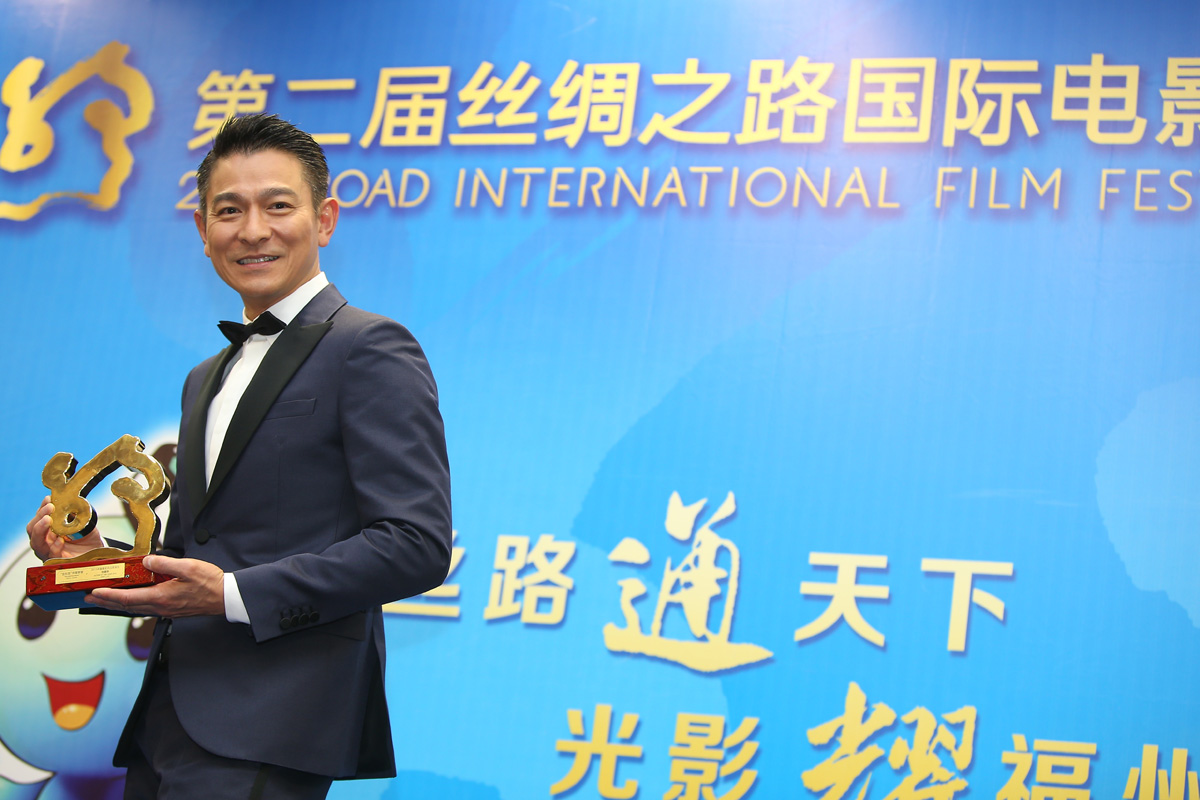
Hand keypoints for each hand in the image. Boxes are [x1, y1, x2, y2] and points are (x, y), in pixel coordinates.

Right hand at [26, 495, 104, 561]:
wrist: (96, 550)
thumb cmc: (85, 535)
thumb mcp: (81, 521)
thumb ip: (75, 512)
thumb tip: (71, 499)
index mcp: (47, 529)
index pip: (38, 519)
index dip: (42, 508)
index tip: (49, 499)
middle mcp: (44, 540)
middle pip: (33, 530)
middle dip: (39, 517)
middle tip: (50, 508)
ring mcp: (48, 552)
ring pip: (37, 543)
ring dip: (41, 529)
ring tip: (48, 519)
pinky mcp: (57, 561)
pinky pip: (51, 555)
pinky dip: (55, 547)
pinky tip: (60, 540)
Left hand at [87, 555, 225, 617]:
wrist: (225, 597)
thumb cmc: (210, 583)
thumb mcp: (188, 567)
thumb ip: (165, 563)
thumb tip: (147, 562)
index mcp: (162, 596)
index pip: (128, 598)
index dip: (109, 595)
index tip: (94, 592)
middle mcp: (160, 607)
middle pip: (127, 606)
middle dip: (106, 602)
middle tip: (89, 598)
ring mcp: (165, 610)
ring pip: (135, 608)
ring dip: (117, 604)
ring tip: (104, 599)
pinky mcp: (171, 609)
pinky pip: (145, 608)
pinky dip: (132, 604)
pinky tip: (130, 599)